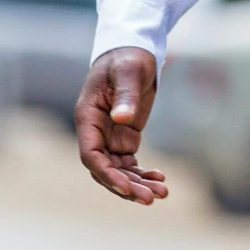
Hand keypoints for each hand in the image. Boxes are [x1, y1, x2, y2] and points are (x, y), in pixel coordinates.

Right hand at [76, 46, 168, 205]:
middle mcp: (95, 132)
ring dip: (138, 184)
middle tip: (151, 198)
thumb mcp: (129, 71)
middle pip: (106, 169)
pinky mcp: (125, 138)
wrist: (134, 51)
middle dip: (127, 186)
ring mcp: (109, 137)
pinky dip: (143, 174)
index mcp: (87, 117)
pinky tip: (160, 180)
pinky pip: (130, 164)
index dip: (107, 174)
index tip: (127, 187)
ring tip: (162, 193)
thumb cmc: (127, 57)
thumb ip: (125, 94)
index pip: (90, 155)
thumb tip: (122, 118)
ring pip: (119, 171)